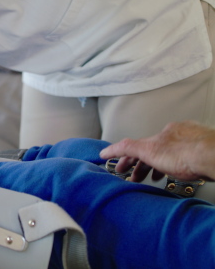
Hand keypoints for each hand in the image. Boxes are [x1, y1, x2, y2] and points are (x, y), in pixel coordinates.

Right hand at [100, 121, 214, 181]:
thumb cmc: (187, 154)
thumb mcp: (148, 150)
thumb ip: (127, 148)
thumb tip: (107, 149)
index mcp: (164, 133)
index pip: (139, 145)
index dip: (127, 158)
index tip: (119, 166)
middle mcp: (179, 134)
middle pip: (155, 150)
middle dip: (143, 164)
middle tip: (136, 177)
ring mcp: (195, 142)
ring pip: (173, 155)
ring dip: (162, 166)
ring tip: (157, 178)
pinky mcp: (206, 152)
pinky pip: (189, 159)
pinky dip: (180, 167)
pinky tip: (181, 174)